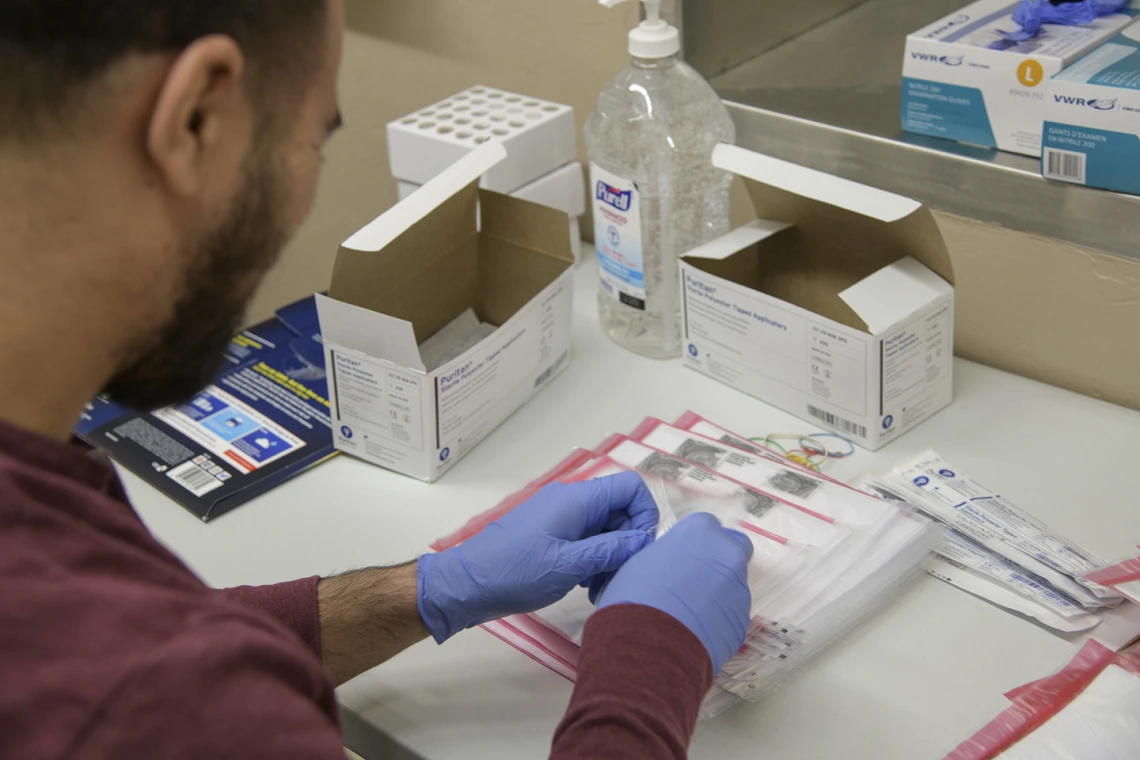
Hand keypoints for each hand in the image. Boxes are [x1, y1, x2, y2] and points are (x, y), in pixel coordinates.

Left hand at [417, 472, 658, 642]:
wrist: (467, 585)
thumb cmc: (516, 573)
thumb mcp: (569, 565)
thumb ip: (610, 550)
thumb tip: (644, 540)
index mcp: (577, 499)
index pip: (631, 487)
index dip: (644, 516)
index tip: (638, 551)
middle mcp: (571, 501)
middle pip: (620, 511)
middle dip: (627, 545)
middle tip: (617, 580)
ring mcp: (560, 517)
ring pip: (604, 528)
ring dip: (610, 557)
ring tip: (599, 590)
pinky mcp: (551, 534)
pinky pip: (586, 539)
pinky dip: (592, 560)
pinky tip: (584, 585)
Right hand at [597, 513, 752, 673]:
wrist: (650, 644)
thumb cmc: (636, 596)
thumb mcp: (641, 561)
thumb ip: (667, 556)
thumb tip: (671, 566)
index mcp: (700, 531)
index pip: (706, 526)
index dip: (693, 544)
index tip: (681, 558)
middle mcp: (727, 554)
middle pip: (731, 550)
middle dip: (718, 562)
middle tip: (694, 581)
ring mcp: (740, 589)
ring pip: (733, 585)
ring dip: (717, 594)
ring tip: (688, 616)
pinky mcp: (743, 621)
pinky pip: (731, 615)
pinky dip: (718, 621)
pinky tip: (695, 633)